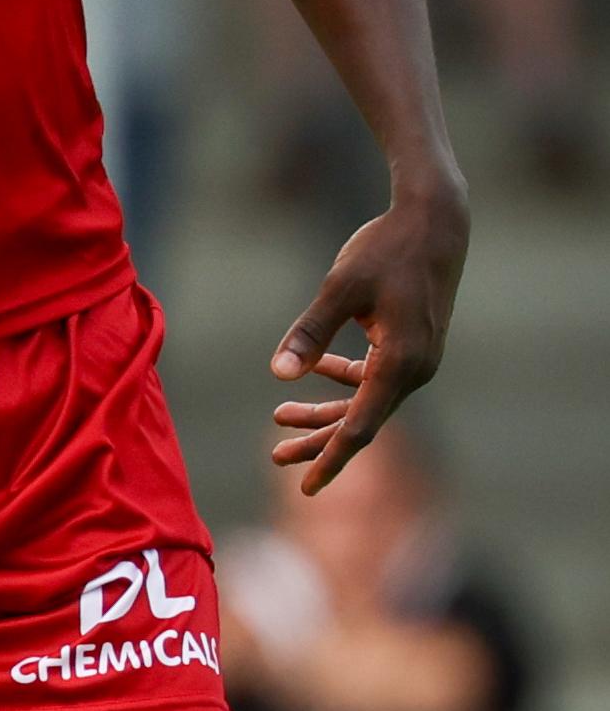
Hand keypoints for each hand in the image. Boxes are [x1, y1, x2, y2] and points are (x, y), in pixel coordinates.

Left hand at [268, 179, 468, 493]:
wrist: (434, 223)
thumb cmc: (386, 250)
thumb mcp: (339, 289)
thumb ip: (309, 333)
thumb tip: (279, 375)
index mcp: (400, 364)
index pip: (360, 427)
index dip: (331, 458)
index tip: (305, 487)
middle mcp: (415, 370)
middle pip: (362, 421)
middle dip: (319, 440)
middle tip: (276, 456)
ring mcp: (417, 360)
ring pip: (366, 401)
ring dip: (327, 410)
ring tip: (280, 417)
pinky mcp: (411, 347)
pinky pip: (374, 377)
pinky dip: (344, 379)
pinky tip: (314, 369)